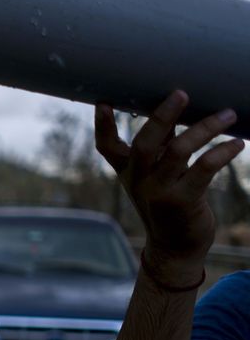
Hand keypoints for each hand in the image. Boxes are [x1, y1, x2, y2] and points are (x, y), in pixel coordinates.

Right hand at [95, 91, 243, 286]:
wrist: (174, 246)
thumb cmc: (169, 204)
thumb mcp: (157, 176)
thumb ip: (161, 148)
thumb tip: (176, 111)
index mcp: (129, 172)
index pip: (107, 147)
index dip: (103, 126)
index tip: (103, 102)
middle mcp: (139, 180)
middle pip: (145, 143)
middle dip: (162, 117)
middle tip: (181, 94)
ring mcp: (159, 192)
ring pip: (178, 151)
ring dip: (205, 129)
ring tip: (228, 115)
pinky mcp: (182, 201)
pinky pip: (204, 168)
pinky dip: (222, 152)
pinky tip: (236, 144)